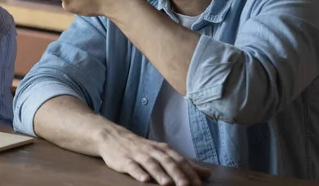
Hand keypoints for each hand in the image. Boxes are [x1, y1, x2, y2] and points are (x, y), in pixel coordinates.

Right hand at [96, 126, 211, 184]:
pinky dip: (138, 172)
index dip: (189, 172)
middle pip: (167, 161)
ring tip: (167, 184)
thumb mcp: (162, 152)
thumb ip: (183, 163)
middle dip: (177, 174)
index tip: (199, 184)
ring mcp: (138, 155)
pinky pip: (132, 166)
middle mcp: (152, 151)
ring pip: (151, 164)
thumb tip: (206, 174)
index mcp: (163, 149)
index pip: (179, 160)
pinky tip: (144, 179)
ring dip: (160, 174)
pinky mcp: (124, 160)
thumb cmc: (140, 147)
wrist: (112, 136)